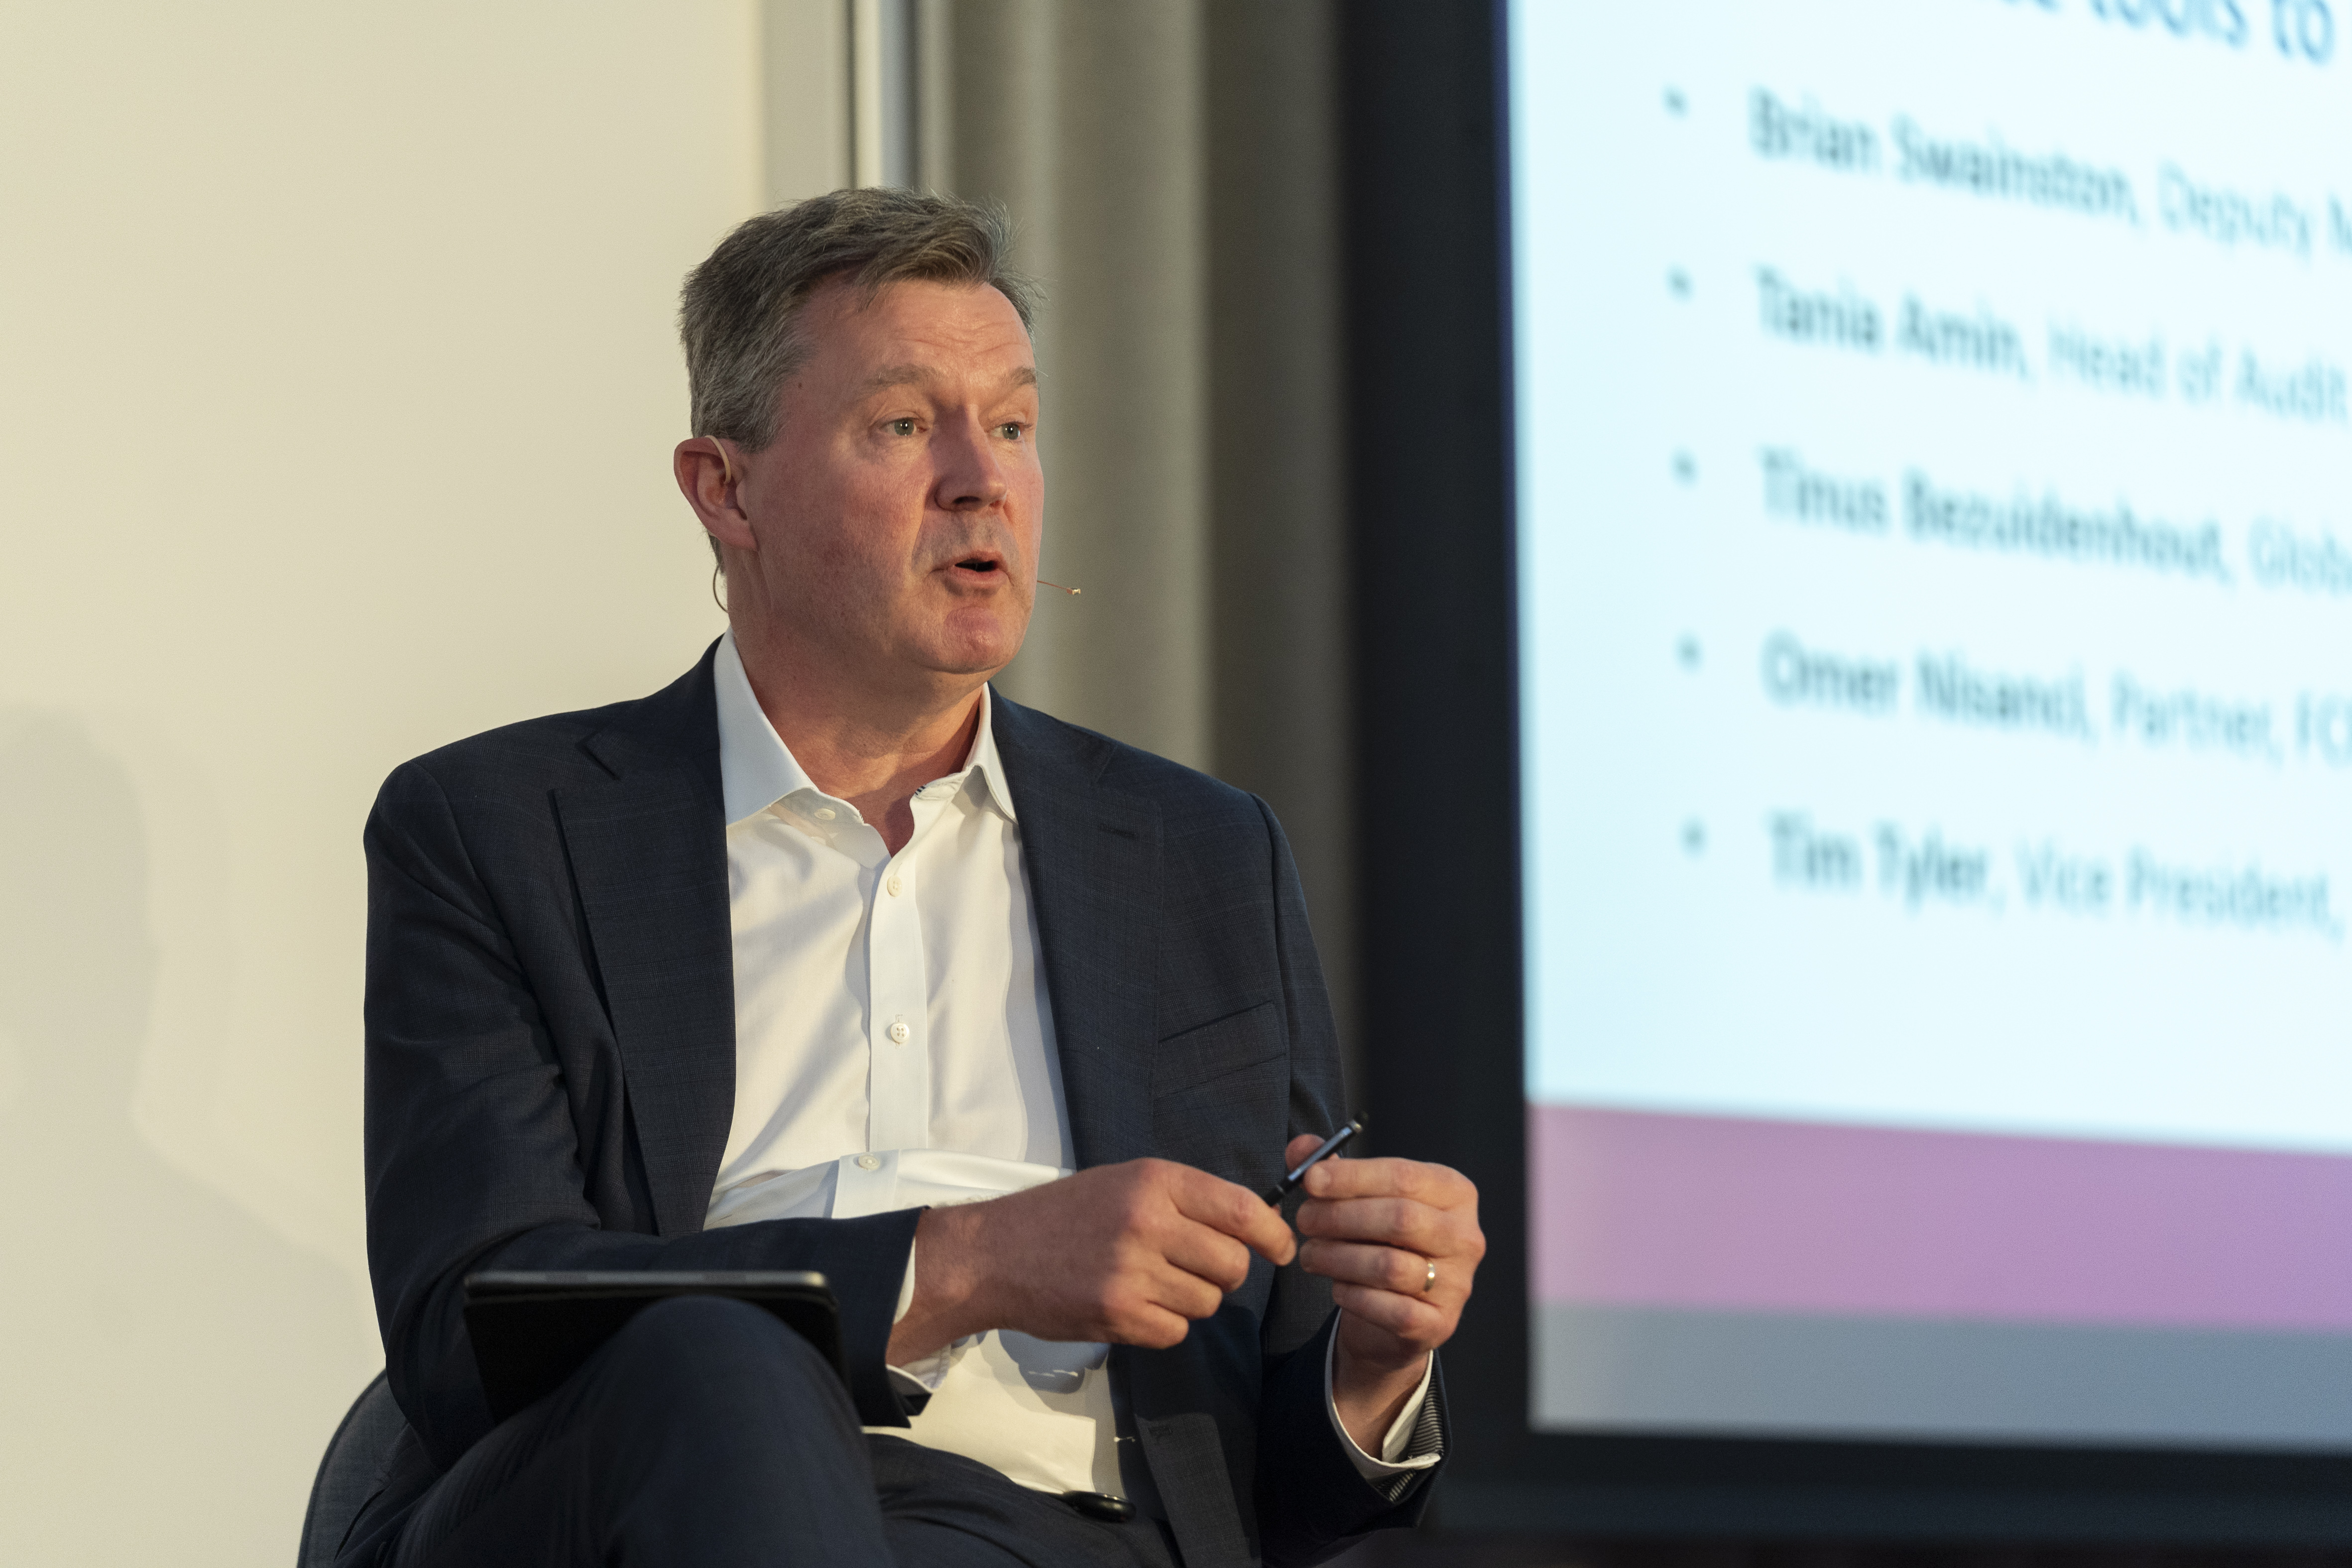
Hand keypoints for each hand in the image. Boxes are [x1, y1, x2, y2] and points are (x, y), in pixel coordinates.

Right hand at [889, 1158, 1297, 1363]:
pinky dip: (1162, 1325)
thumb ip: (1184, 1199)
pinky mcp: (1118, 1314)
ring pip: (1207, 1302)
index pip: (1243, 1209)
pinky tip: (1131, 1305)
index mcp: (1155, 1181)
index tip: (1282, 1249)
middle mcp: (1148, 1222)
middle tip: (1193, 1269)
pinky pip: (1175, 1331)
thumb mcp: (1125, 1182)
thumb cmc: (1065, 1216)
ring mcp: (1132, 1271)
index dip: (1274, 1235)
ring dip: (1189, 1300)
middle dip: (1223, 1274)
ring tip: (1150, 1283)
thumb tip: (1251, 1225)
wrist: (996, 1254)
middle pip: (1232, 1264)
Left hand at [1290, 1134, 1483, 1454]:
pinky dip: (1355, 1297)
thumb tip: (1301, 1148)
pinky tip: (1337, 1287)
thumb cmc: (1379, 1242)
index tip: (1310, 1180)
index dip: (1352, 1176)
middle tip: (1304, 1220)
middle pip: (1400, 1218)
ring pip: (1391, 1265)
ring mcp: (1459, 1283)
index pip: (1404, 1176)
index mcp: (1454, 1193)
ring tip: (1310, 1254)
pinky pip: (1393, 1310)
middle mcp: (1465, 1236)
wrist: (1393, 1316)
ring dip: (1338, 1258)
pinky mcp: (1441, 1324)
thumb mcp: (1359, 1199)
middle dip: (1341, 1217)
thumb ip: (1330, 1170)